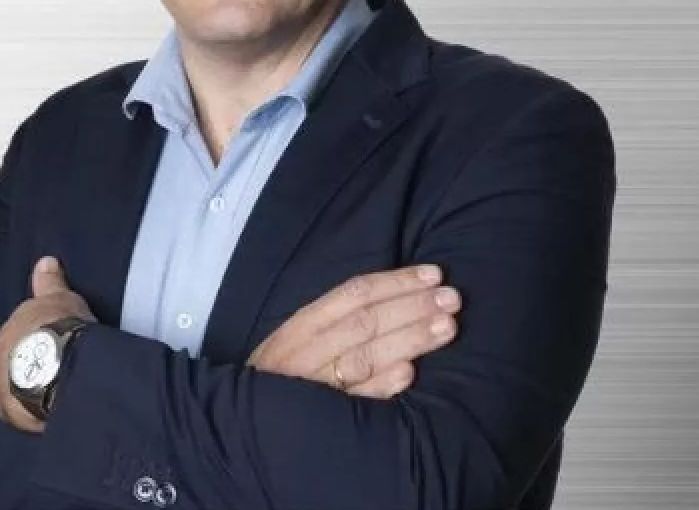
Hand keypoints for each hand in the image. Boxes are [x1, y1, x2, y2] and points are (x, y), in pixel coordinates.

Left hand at [0, 256, 95, 433]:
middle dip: (26, 372)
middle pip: (10, 369)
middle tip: (54, 375)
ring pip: (14, 394)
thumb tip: (45, 262)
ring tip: (54, 399)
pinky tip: (51, 415)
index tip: (49, 351)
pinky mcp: (13, 417)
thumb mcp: (59, 297)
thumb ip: (50, 282)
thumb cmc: (58, 326)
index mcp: (2, 337)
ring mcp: (0, 393)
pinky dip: (34, 415)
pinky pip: (24, 417)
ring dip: (28, 396)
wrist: (60, 362)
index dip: (32, 346)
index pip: (13, 343)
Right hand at [246, 264, 460, 398]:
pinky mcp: (322, 417)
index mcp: (300, 327)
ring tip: (446, 327)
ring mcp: (313, 386)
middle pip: (364, 323)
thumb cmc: (284, 377)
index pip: (352, 295)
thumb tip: (398, 300)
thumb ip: (338, 322)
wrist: (247, 423)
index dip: (394, 282)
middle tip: (451, 299)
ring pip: (364, 357)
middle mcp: (304, 352)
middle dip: (411, 308)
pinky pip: (355, 400)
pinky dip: (381, 385)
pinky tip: (410, 373)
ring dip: (408, 340)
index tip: (432, 274)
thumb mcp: (299, 341)